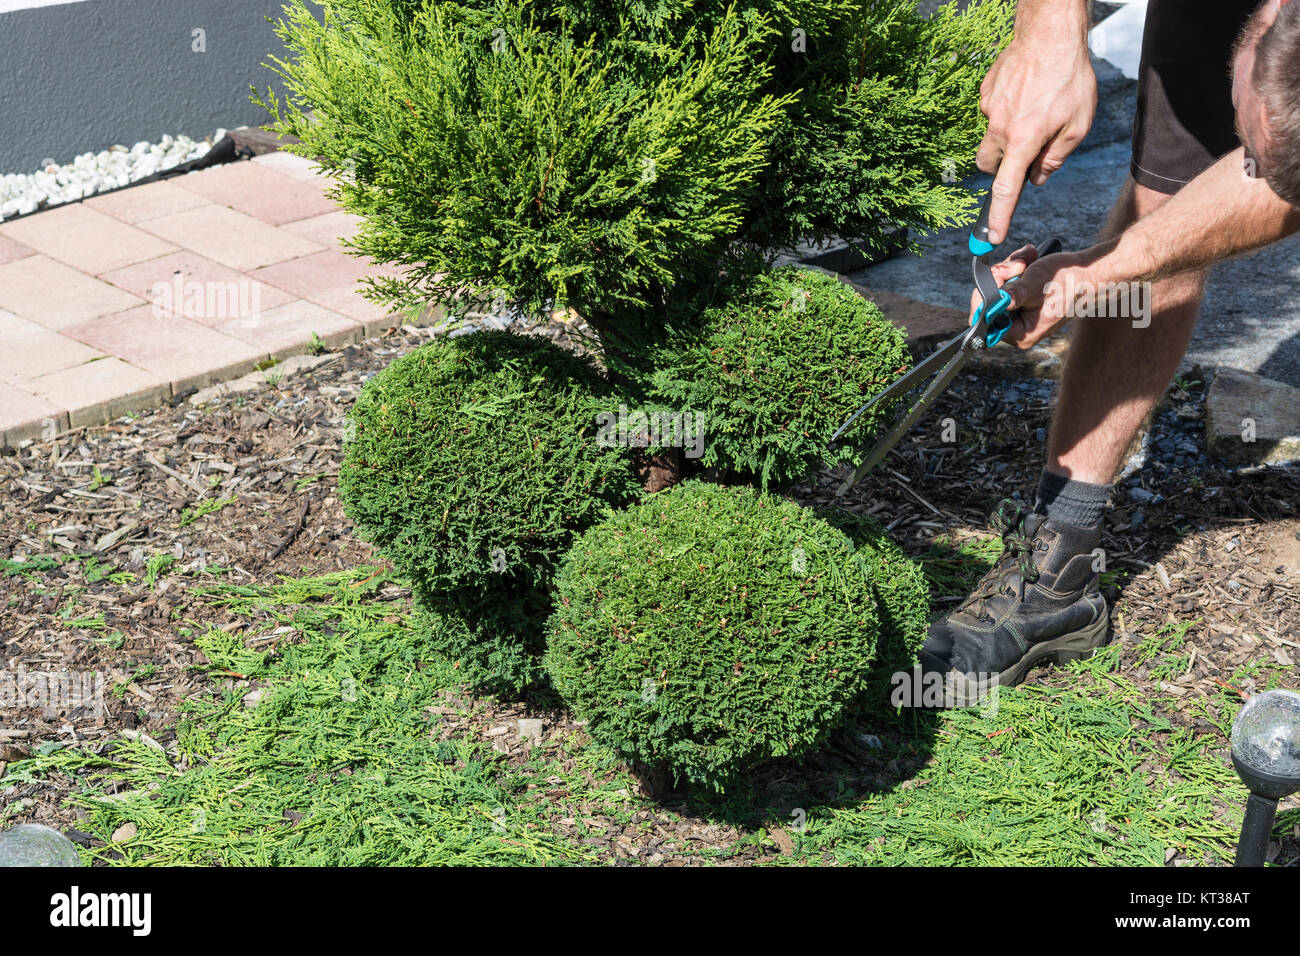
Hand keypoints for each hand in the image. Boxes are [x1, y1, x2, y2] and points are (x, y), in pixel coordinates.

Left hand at [967, 245, 1083, 349]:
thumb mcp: (1037, 285)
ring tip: (1028, 260)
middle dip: (1000, 278)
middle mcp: (1018, 329)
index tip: (996, 277)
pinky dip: (1014, 270)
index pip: (984, 322)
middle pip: (988, 303)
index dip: (983, 298)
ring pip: (996, 290)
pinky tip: (1029, 260)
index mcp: (1021, 334)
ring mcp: (1019, 315)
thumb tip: (993, 303)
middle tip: (1017, 265)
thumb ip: (1014, 294)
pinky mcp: (1022, 302)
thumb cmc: (1069, 281)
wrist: (1089, 273)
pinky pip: (1007, 285)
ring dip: (1009, 270)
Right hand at [975, 28, 1095, 243]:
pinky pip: (993, 111)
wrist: (1049, 35)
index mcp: (1024, 142)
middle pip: (989, 165)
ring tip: (1032, 111)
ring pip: (991, 137)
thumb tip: (1039, 177)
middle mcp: (1000, 129)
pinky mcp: (985, 93)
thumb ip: (1057, 157)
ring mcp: (989, 110)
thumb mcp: (1078, 124)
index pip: (1006, 190)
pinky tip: (1026, 92)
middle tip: (1025, 152)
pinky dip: (1007, 109)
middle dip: (1002, 167)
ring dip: (1006, 136)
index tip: (990, 237)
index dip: (998, 217)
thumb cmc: (1070, 78)